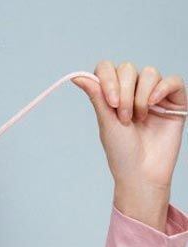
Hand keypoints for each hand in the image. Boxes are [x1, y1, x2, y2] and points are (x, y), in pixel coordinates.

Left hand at [71, 60, 185, 189]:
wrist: (142, 172)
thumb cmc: (122, 152)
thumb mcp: (106, 122)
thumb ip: (97, 96)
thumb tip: (77, 77)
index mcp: (113, 96)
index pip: (107, 69)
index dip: (107, 79)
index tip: (110, 103)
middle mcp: (133, 92)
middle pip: (127, 69)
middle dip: (123, 93)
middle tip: (124, 118)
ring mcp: (154, 95)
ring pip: (149, 73)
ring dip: (141, 96)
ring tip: (139, 119)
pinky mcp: (174, 100)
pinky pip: (172, 80)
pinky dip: (162, 89)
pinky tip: (155, 104)